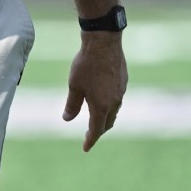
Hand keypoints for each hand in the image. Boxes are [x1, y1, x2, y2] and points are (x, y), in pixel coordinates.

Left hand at [62, 31, 127, 152]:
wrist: (103, 43)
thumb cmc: (86, 65)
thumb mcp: (74, 86)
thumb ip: (72, 105)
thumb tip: (67, 119)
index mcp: (102, 107)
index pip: (97, 130)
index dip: (90, 140)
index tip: (85, 147)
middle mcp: (114, 102)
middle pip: (108, 123)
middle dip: (99, 130)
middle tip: (89, 133)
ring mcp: (121, 91)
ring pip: (114, 111)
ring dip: (105, 116)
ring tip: (95, 116)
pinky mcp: (123, 81)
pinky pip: (117, 98)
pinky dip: (109, 104)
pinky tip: (102, 97)